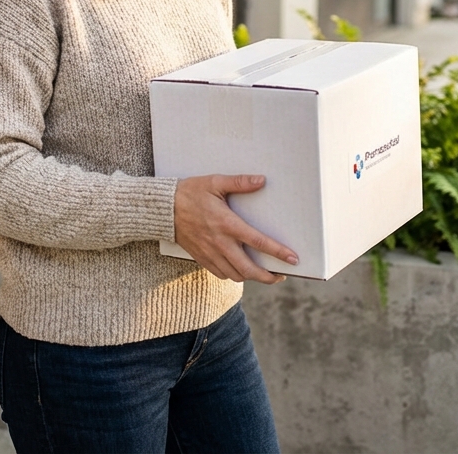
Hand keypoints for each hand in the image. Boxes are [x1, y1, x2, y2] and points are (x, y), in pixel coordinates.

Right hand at [173, 174, 298, 283]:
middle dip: (269, 277)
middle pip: (249, 269)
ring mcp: (210, 253)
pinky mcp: (202, 258)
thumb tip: (261, 180)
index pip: (258, 242)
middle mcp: (220, 242)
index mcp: (227, 224)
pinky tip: (241, 270)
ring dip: (252, 277)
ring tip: (264, 273)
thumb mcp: (214, 182)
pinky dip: (234, 275)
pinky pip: (221, 274)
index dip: (278, 252)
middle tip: (281, 276)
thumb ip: (239, 182)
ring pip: (236, 275)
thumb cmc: (190, 192)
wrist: (163, 209)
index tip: (293, 259)